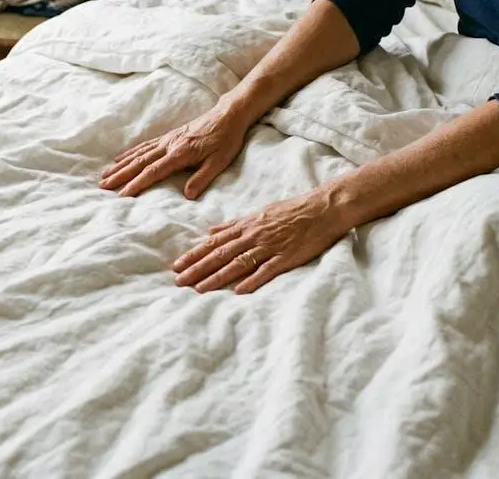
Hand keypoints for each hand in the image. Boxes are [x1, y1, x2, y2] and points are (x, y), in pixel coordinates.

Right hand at [100, 104, 250, 199]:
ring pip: (138, 153)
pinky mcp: (169, 136)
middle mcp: (169, 145)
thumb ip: (202, 179)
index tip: (122, 195)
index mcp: (180, 154)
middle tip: (103, 186)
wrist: (228, 115)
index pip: (153, 172)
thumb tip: (187, 196)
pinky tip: (120, 158)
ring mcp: (167, 139)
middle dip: (120, 175)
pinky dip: (130, 152)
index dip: (137, 184)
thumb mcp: (219, 162)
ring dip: (120, 165)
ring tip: (105, 175)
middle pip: (139, 162)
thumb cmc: (225, 140)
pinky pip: (144, 145)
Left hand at [173, 190, 350, 293]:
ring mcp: (270, 247)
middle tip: (178, 281)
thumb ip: (234, 224)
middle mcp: (253, 236)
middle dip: (197, 268)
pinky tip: (238, 291)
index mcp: (246, 226)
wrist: (322, 208)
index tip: (177, 265)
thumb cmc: (291, 210)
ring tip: (198, 289)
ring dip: (217, 277)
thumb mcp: (258, 213)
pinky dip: (252, 280)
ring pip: (238, 264)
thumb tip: (211, 231)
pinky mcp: (286, 257)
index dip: (194, 255)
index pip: (214, 243)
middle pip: (220, 255)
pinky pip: (266, 270)